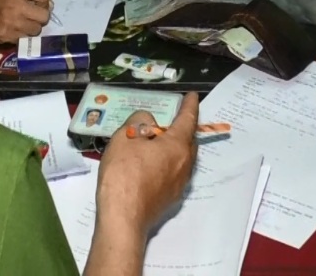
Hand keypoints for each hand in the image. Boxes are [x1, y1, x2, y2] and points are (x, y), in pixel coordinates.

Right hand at [0, 0, 51, 42]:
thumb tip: (47, 1)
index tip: (37, 1)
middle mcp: (16, 4)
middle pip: (44, 14)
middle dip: (41, 15)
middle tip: (33, 14)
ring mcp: (12, 22)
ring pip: (37, 29)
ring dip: (33, 27)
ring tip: (24, 23)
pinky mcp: (7, 36)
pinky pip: (25, 38)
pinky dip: (23, 35)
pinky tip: (15, 30)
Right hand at [96, 92, 198, 233]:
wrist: (123, 218)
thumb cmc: (124, 174)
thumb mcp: (125, 138)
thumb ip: (139, 122)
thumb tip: (148, 123)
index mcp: (177, 145)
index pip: (187, 119)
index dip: (189, 105)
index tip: (192, 96)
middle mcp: (185, 164)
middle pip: (188, 139)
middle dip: (182, 127)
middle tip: (169, 118)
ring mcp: (180, 184)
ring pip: (182, 157)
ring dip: (174, 146)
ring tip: (157, 141)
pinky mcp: (171, 198)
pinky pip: (174, 171)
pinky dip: (168, 161)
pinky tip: (152, 163)